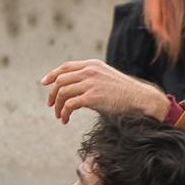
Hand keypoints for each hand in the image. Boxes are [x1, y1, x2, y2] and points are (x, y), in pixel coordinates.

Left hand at [41, 59, 164, 123]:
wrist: (139, 98)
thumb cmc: (124, 92)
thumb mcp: (106, 77)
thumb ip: (90, 79)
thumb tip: (75, 90)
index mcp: (92, 65)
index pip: (65, 67)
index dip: (52, 74)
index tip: (45, 83)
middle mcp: (90, 71)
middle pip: (60, 80)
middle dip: (53, 94)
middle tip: (52, 106)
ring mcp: (90, 83)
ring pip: (63, 93)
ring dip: (58, 106)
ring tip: (60, 116)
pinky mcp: (92, 97)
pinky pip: (70, 105)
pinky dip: (64, 113)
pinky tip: (66, 120)